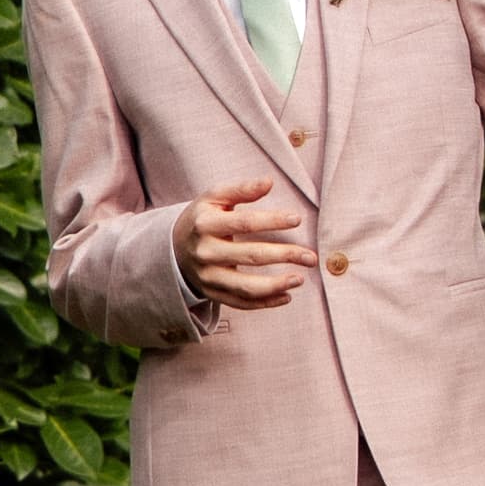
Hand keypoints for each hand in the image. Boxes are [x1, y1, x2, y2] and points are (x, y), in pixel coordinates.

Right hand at [173, 177, 317, 310]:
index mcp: (205, 224)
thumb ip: (241, 190)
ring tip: (300, 279)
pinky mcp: (212, 294)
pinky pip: (241, 303)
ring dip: (276, 285)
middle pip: (250, 256)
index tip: (297, 219)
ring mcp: (208, 277)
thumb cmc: (203, 218)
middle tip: (311, 256)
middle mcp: (205, 252)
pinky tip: (287, 296)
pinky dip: (265, 303)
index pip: (244, 223)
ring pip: (245, 287)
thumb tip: (269, 182)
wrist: (173, 248)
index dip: (272, 221)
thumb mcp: (214, 198)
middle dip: (284, 255)